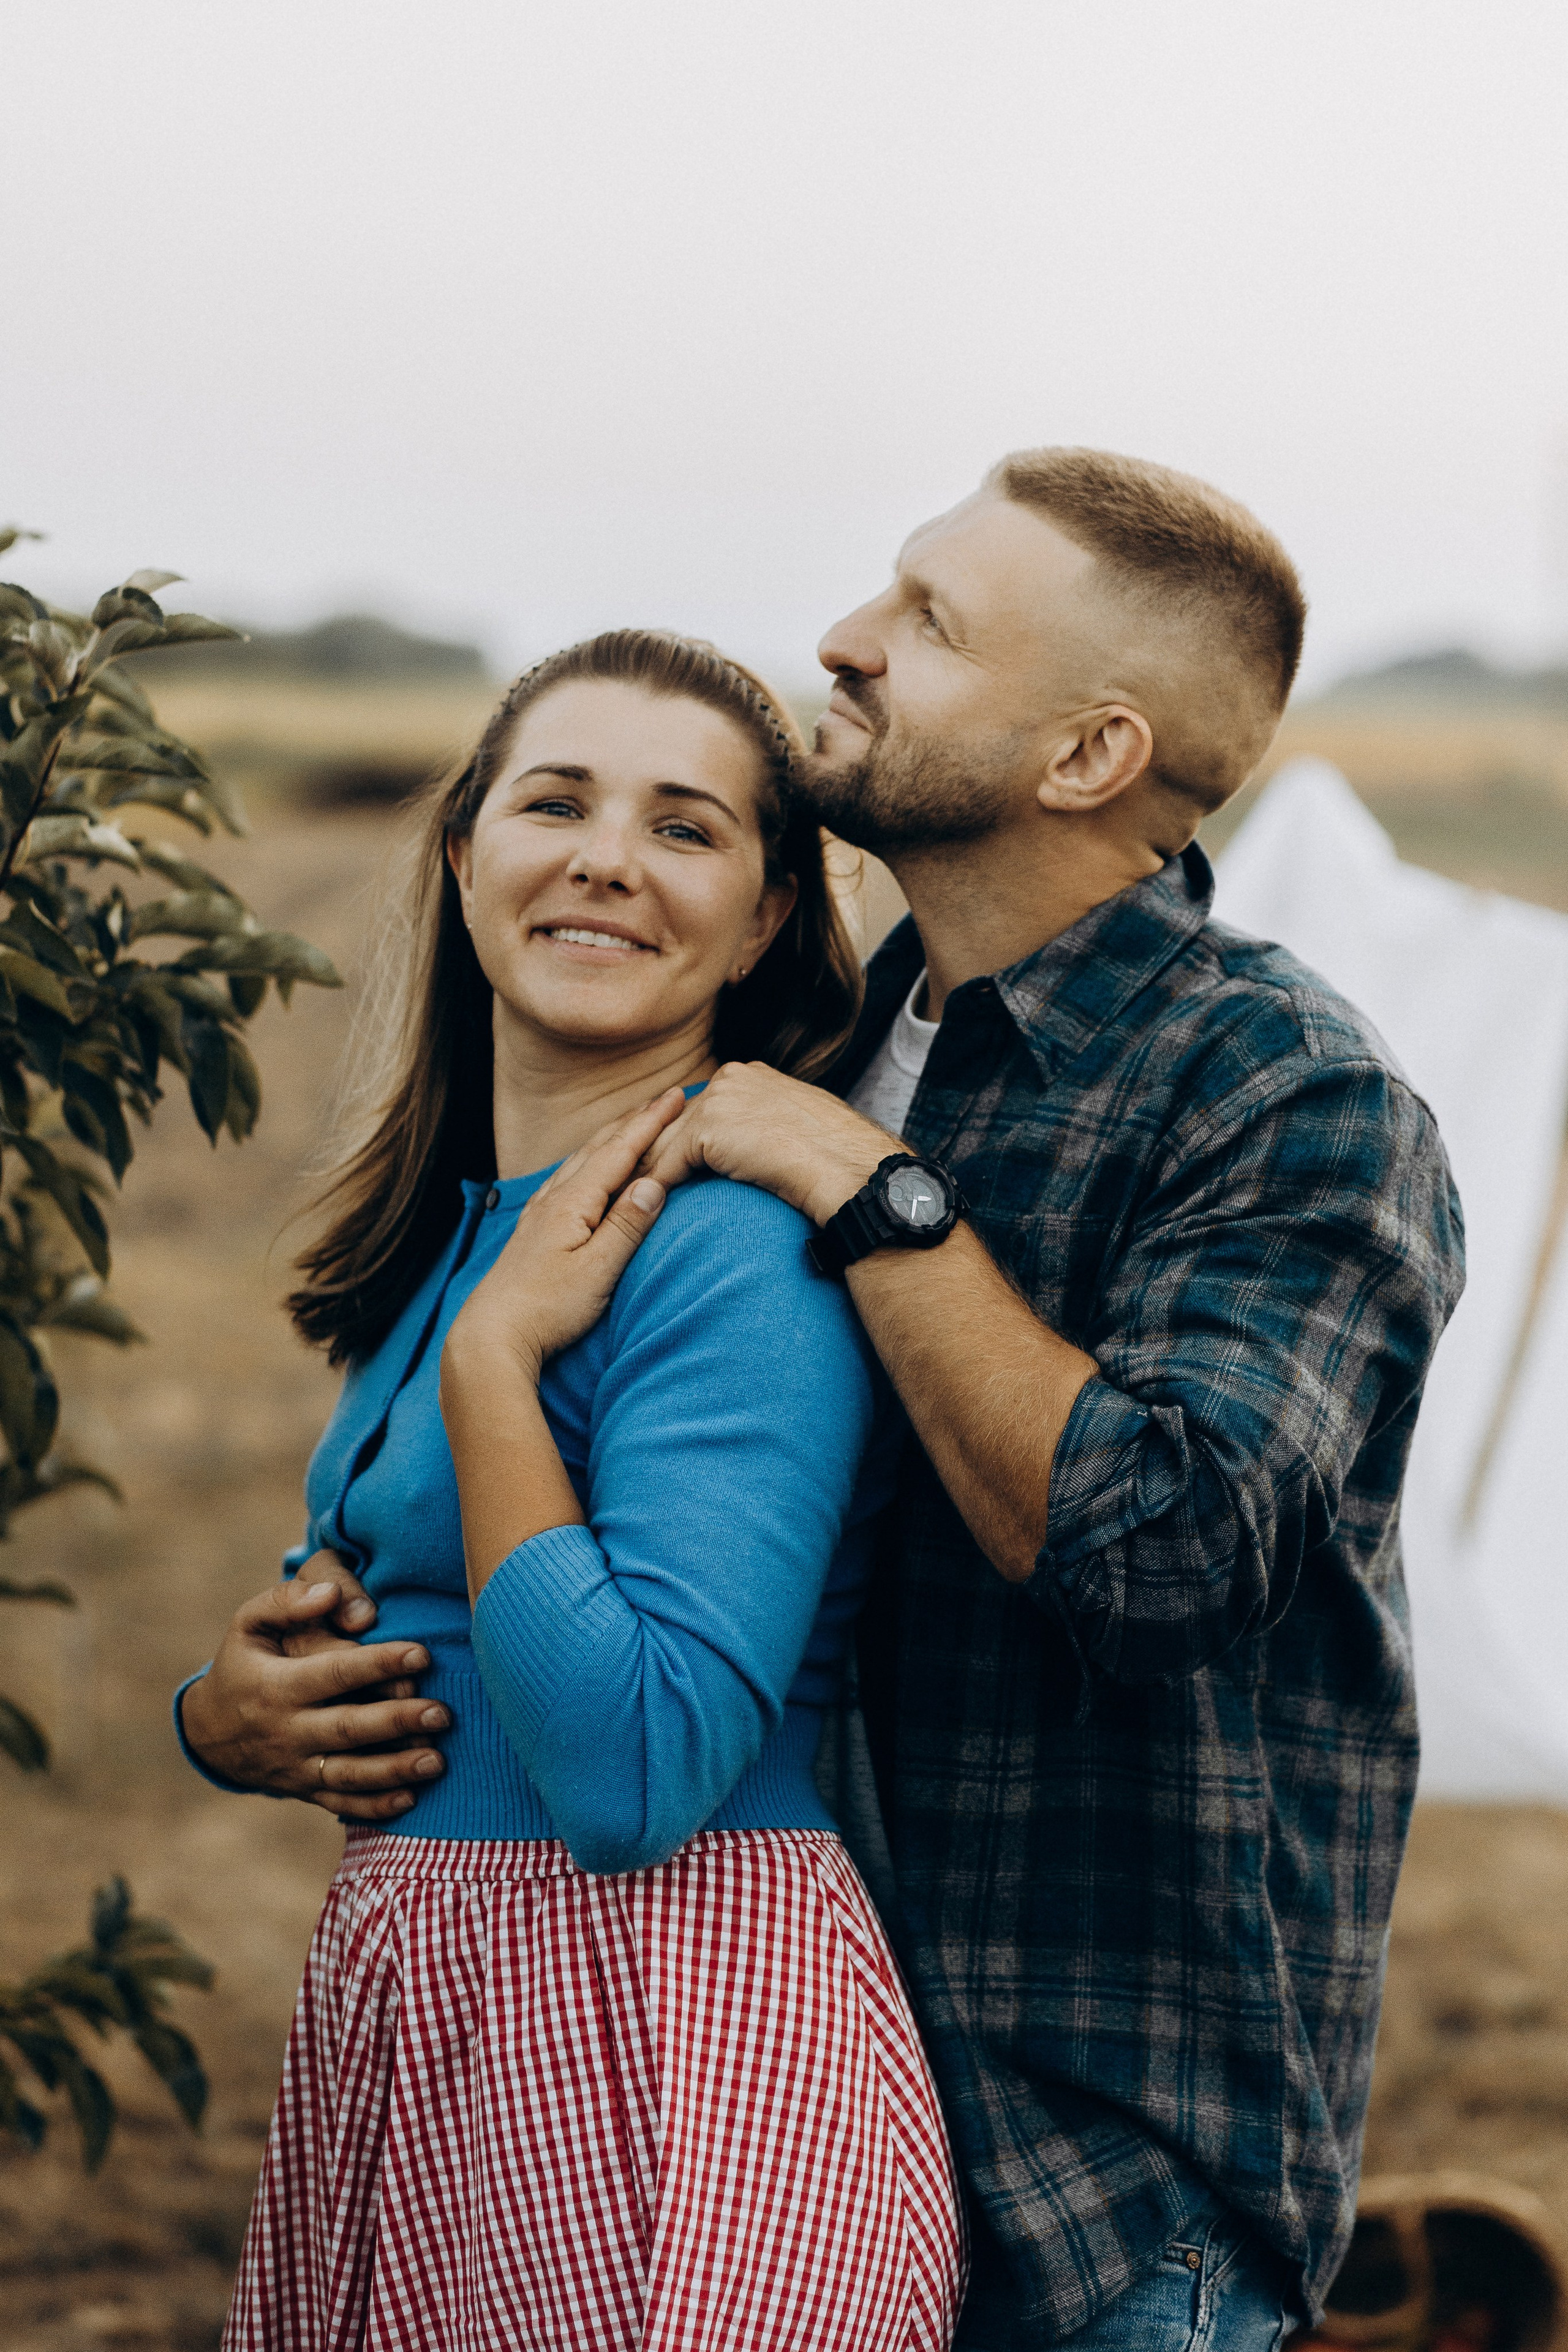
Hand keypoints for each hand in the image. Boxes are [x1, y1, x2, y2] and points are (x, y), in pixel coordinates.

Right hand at [179, 1561, 451, 1821]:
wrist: (209, 1731)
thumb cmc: (244, 1664)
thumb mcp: (248, 1624)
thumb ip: (287, 1601)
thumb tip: (332, 1594)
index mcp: (277, 1685)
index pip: (334, 1673)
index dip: (378, 1664)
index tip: (421, 1654)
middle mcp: (287, 1730)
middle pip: (348, 1728)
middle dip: (397, 1721)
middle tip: (442, 1712)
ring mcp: (296, 1766)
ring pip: (349, 1774)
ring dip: (395, 1769)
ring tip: (438, 1760)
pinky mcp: (304, 1790)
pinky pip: (341, 1803)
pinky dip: (375, 1807)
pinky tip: (412, 1799)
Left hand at [442, 1090, 683, 1385]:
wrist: (491, 1335)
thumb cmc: (546, 1309)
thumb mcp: (597, 1271)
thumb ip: (626, 1226)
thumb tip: (654, 1182)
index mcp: (573, 1203)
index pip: (620, 1152)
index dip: (651, 1123)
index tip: (677, 1096)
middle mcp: (554, 1200)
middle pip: (599, 1148)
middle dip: (634, 1121)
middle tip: (664, 1099)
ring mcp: (540, 1214)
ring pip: (580, 1161)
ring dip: (610, 1138)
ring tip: (631, 1123)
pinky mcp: (533, 1231)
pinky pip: (566, 1180)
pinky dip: (586, 1162)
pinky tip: (582, 1169)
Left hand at [638, 1062, 896, 1227]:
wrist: (847, 1167)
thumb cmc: (835, 1159)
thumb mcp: (794, 1129)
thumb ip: (761, 1127)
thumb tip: (751, 1148)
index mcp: (748, 1076)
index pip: (699, 1109)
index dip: (678, 1140)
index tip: (659, 1163)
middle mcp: (729, 1078)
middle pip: (675, 1122)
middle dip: (651, 1152)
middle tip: (626, 1184)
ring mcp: (717, 1099)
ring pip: (666, 1143)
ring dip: (646, 1174)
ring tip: (626, 1203)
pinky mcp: (708, 1128)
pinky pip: (668, 1166)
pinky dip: (655, 1190)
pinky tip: (645, 1212)